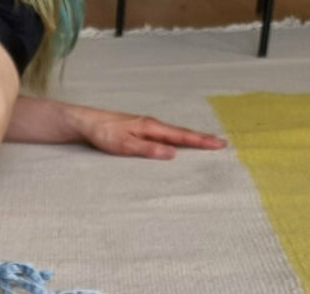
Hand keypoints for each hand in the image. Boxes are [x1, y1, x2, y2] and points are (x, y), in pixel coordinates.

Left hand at [74, 106, 226, 159]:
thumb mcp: (125, 145)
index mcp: (151, 127)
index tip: (218, 144)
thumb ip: (148, 150)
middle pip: (182, 133)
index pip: (181, 136)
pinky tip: (179, 143)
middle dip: (202, 139)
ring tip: (206, 143)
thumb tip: (172, 154)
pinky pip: (164, 135)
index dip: (200, 141)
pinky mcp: (140, 129)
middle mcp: (152, 125)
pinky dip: (177, 139)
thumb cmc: (104, 134)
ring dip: (191, 138)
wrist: (87, 122)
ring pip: (174, 133)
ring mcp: (147, 126)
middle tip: (221, 144)